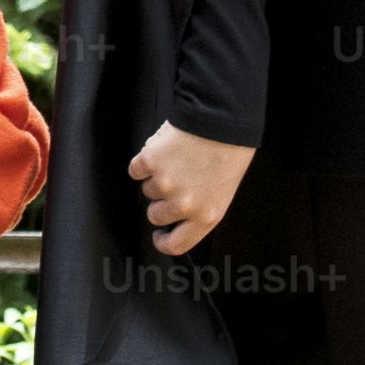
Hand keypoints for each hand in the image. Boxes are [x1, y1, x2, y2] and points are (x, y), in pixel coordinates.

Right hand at [128, 122, 251, 254]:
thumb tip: (178, 218)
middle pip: (155, 215)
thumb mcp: (223, 192)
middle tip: (174, 183)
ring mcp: (164, 184)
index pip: (176, 245)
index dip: (163, 241)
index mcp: (206, 216)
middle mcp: (183, 205)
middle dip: (160, 201)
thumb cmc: (228, 153)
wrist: (222, 120)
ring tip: (176, 161)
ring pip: (146, 190)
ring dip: (156, 178)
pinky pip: (136, 169)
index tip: (159, 235)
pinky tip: (163, 152)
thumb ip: (200, 210)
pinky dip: (145, 161)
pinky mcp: (149, 162)